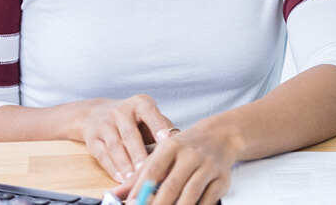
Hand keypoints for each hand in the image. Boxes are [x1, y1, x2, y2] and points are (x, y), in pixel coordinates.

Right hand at [75, 94, 174, 184]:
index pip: (149, 112)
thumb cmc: (133, 119)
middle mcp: (120, 111)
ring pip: (115, 146)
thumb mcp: (149, 116)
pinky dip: (112, 168)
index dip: (157, 126)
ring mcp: (104, 124)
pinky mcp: (93, 139)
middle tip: (148, 168)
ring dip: (125, 164)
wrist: (96, 113)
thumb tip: (180, 145)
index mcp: (140, 103)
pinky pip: (102, 155)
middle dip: (139, 153)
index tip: (165, 140)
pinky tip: (121, 178)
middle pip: (130, 134)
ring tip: (135, 178)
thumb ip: (163, 128)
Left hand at [117, 120, 244, 204]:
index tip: (131, 204)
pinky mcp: (222, 178)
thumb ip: (138, 177)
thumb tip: (113, 197)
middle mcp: (191, 155)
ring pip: (191, 193)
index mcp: (172, 146)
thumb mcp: (161, 155)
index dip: (140, 190)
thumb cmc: (184, 149)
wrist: (220, 136)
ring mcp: (208, 166)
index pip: (153, 170)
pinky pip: (209, 198)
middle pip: (172, 185)